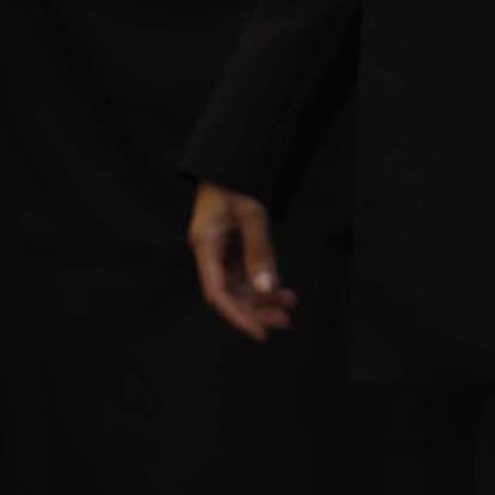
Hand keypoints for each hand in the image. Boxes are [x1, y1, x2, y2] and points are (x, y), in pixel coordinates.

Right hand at [187, 182, 296, 341]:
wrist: (230, 163)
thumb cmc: (235, 181)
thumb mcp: (251, 214)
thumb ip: (259, 252)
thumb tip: (266, 287)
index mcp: (206, 245)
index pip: (217, 292)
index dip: (237, 315)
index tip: (258, 331)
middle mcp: (210, 253)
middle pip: (229, 294)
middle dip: (255, 310)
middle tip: (283, 320)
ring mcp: (220, 252)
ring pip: (240, 286)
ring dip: (263, 298)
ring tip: (289, 303)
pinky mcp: (231, 248)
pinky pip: (246, 273)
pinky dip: (263, 283)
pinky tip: (281, 289)